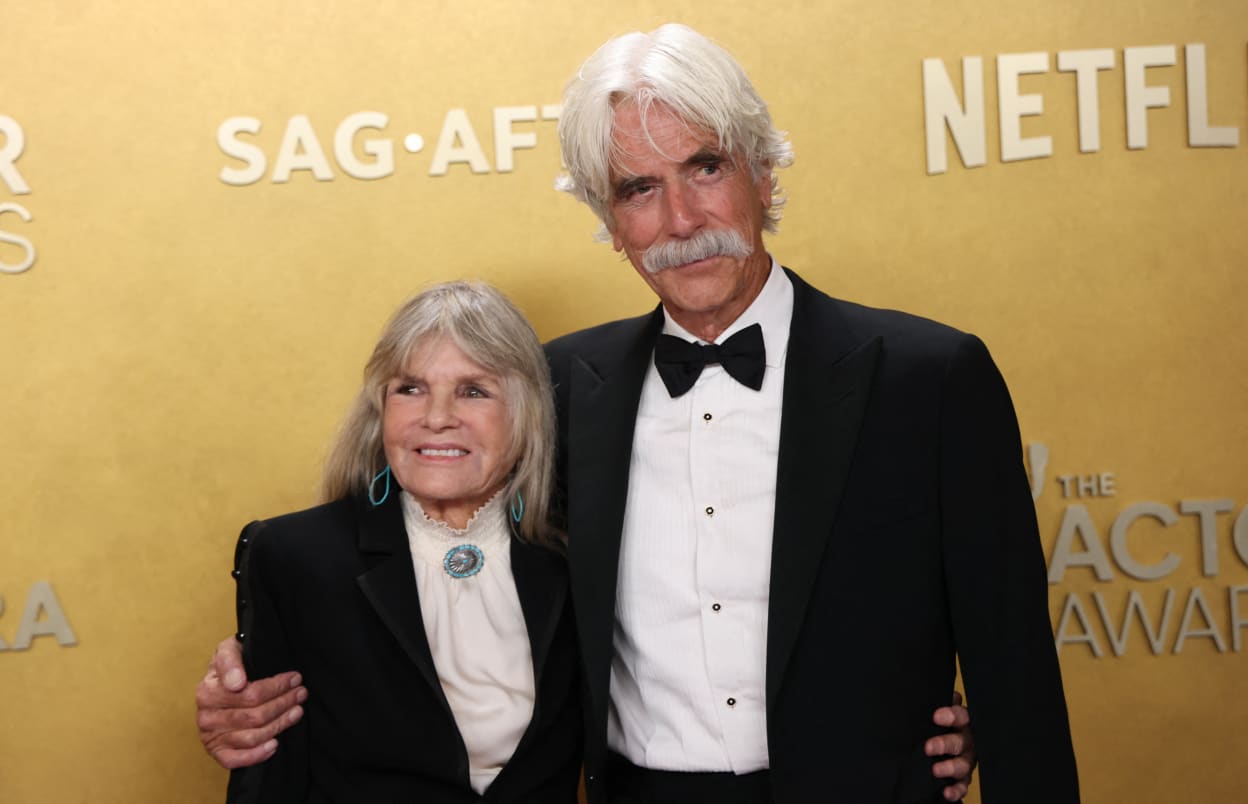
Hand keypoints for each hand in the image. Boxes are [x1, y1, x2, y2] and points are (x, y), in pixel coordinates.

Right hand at [195, 636, 306, 768]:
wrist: (219, 681)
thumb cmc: (229, 665)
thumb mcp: (228, 650)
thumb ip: (230, 660)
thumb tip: (237, 683)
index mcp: (208, 692)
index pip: (252, 694)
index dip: (277, 687)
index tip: (295, 679)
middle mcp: (206, 716)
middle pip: (256, 716)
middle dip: (284, 703)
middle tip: (301, 694)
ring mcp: (210, 736)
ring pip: (253, 736)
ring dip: (280, 725)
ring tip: (297, 712)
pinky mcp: (216, 751)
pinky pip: (235, 760)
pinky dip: (257, 755)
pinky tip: (275, 744)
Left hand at [925, 690, 975, 801]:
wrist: (947, 747)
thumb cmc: (943, 725)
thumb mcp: (941, 713)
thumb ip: (940, 702)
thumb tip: (946, 693)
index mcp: (963, 723)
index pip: (961, 716)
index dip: (951, 716)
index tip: (936, 716)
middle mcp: (968, 741)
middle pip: (960, 742)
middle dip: (945, 744)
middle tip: (928, 747)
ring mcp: (967, 760)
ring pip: (963, 765)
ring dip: (950, 767)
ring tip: (935, 770)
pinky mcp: (964, 779)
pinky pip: (962, 786)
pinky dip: (955, 790)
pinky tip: (946, 792)